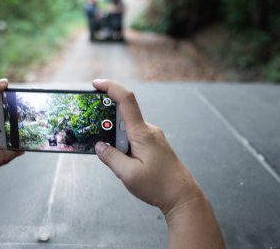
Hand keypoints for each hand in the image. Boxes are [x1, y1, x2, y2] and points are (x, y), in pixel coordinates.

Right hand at [92, 79, 201, 214]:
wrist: (183, 196)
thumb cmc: (160, 186)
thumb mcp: (128, 174)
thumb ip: (111, 157)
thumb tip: (99, 146)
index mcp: (142, 133)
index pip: (126, 100)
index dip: (110, 88)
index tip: (96, 84)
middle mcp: (148, 130)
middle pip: (122, 116)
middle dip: (107, 126)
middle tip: (100, 142)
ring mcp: (152, 137)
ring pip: (127, 129)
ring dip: (116, 140)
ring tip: (119, 162)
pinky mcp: (153, 145)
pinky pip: (133, 137)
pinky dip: (124, 145)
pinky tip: (124, 162)